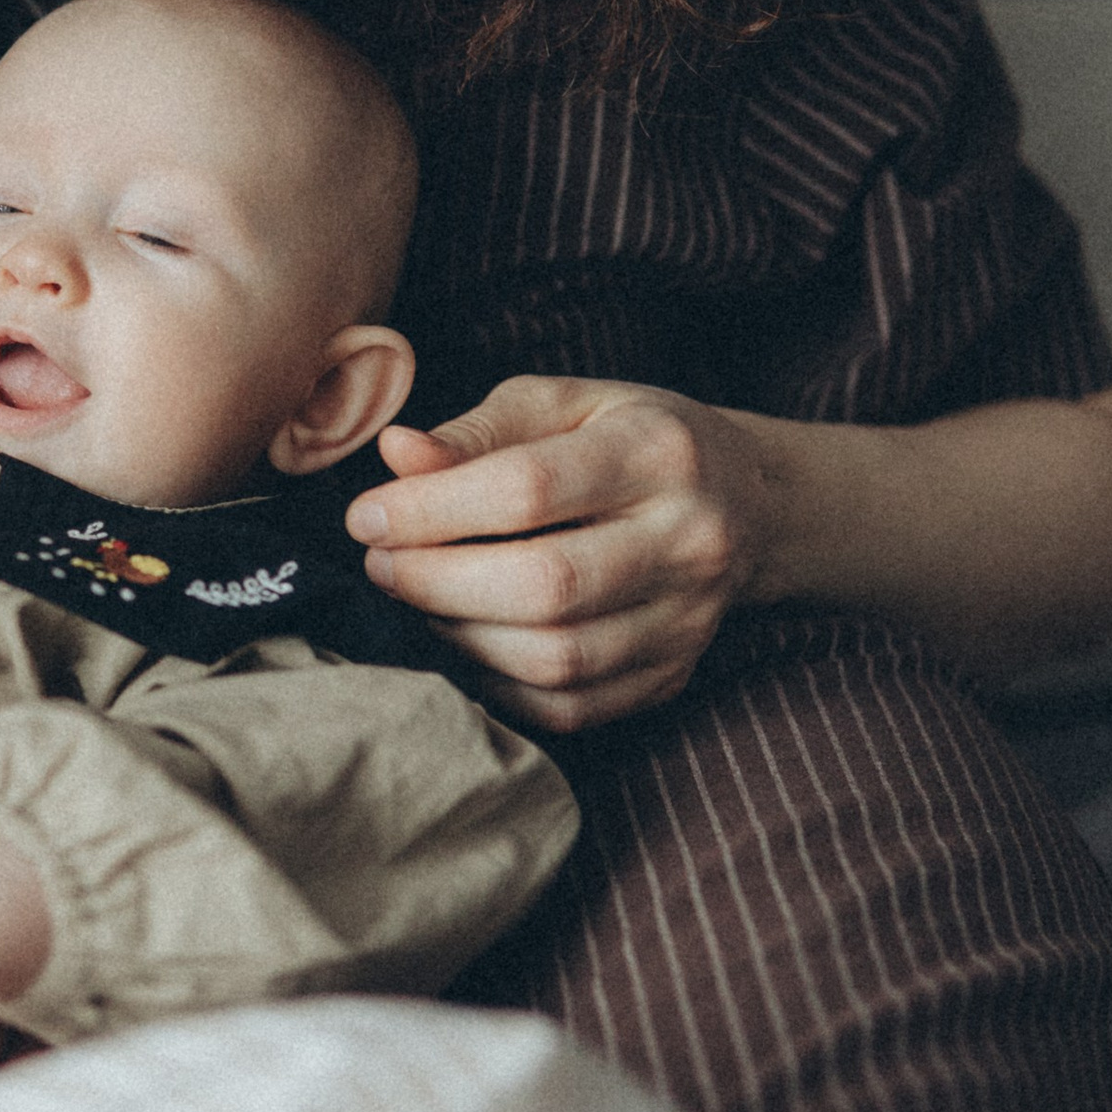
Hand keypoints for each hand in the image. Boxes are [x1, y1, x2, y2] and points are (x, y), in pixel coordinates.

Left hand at [345, 375, 777, 732]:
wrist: (745, 503)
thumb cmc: (628, 440)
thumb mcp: (562, 404)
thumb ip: (477, 431)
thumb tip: (395, 457)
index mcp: (658, 452)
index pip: (528, 490)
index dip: (430, 510)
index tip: (366, 515)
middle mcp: (689, 539)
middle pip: (542, 585)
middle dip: (435, 582)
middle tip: (380, 566)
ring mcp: (688, 619)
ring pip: (554, 658)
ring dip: (457, 639)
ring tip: (416, 602)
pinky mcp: (674, 676)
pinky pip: (569, 707)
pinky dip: (497, 686)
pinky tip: (462, 645)